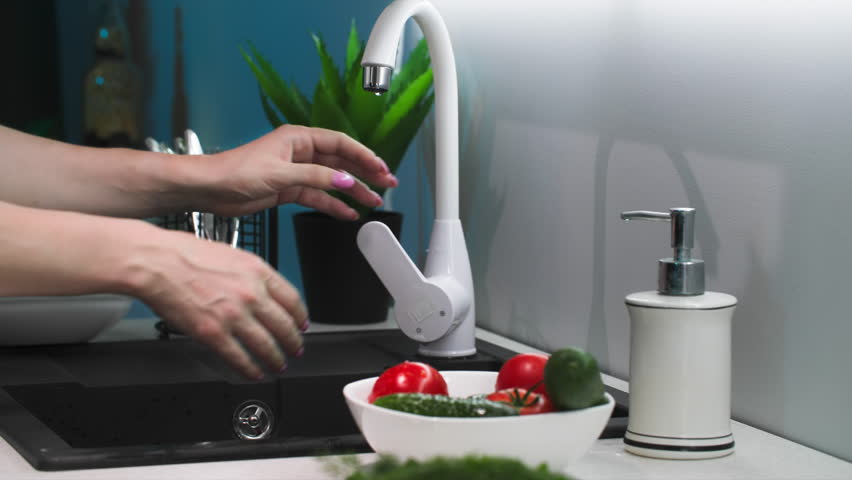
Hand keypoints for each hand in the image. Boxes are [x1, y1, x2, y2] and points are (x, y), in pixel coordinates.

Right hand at [133, 227, 306, 378]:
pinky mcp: (214, 334)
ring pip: (267, 346)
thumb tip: (262, 291)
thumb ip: (251, 274)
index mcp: (258, 271)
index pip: (292, 300)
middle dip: (293, 342)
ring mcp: (234, 315)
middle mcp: (251, 294)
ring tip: (278, 365)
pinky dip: (250, 369)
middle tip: (295, 349)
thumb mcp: (231, 254)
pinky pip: (240, 358)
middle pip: (285, 326)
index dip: (300, 317)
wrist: (155, 262)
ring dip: (276, 359)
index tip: (301, 324)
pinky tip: (254, 373)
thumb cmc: (184, 253)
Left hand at [189, 125, 398, 218]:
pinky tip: (347, 212)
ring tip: (373, 202)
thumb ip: (315, 178)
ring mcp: (295, 172)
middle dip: (365, 173)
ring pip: (332, 181)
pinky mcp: (288, 190)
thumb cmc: (234, 171)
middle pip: (341, 162)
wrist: (209, 189)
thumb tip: (344, 181)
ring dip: (352, 191)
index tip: (381, 168)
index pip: (340, 144)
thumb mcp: (280, 174)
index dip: (363, 156)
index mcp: (298, 138)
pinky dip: (333, 205)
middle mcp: (299, 153)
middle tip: (386, 184)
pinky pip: (318, 196)